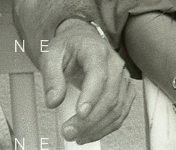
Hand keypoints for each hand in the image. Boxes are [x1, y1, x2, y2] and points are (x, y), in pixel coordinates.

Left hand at [41, 18, 134, 143]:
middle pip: (109, 95)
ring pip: (117, 108)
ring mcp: (122, 77)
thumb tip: (53, 101)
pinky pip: (120, 113)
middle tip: (69, 131)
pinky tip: (90, 133)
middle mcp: (114, 64)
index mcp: (96, 51)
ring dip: (97, 127)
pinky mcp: (124, 90)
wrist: (82, 40)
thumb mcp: (52, 55)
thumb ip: (51, 77)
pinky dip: (106, 127)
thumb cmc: (69, 46)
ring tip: (76, 135)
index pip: (98, 74)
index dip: (91, 96)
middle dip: (89, 119)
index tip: (79, 113)